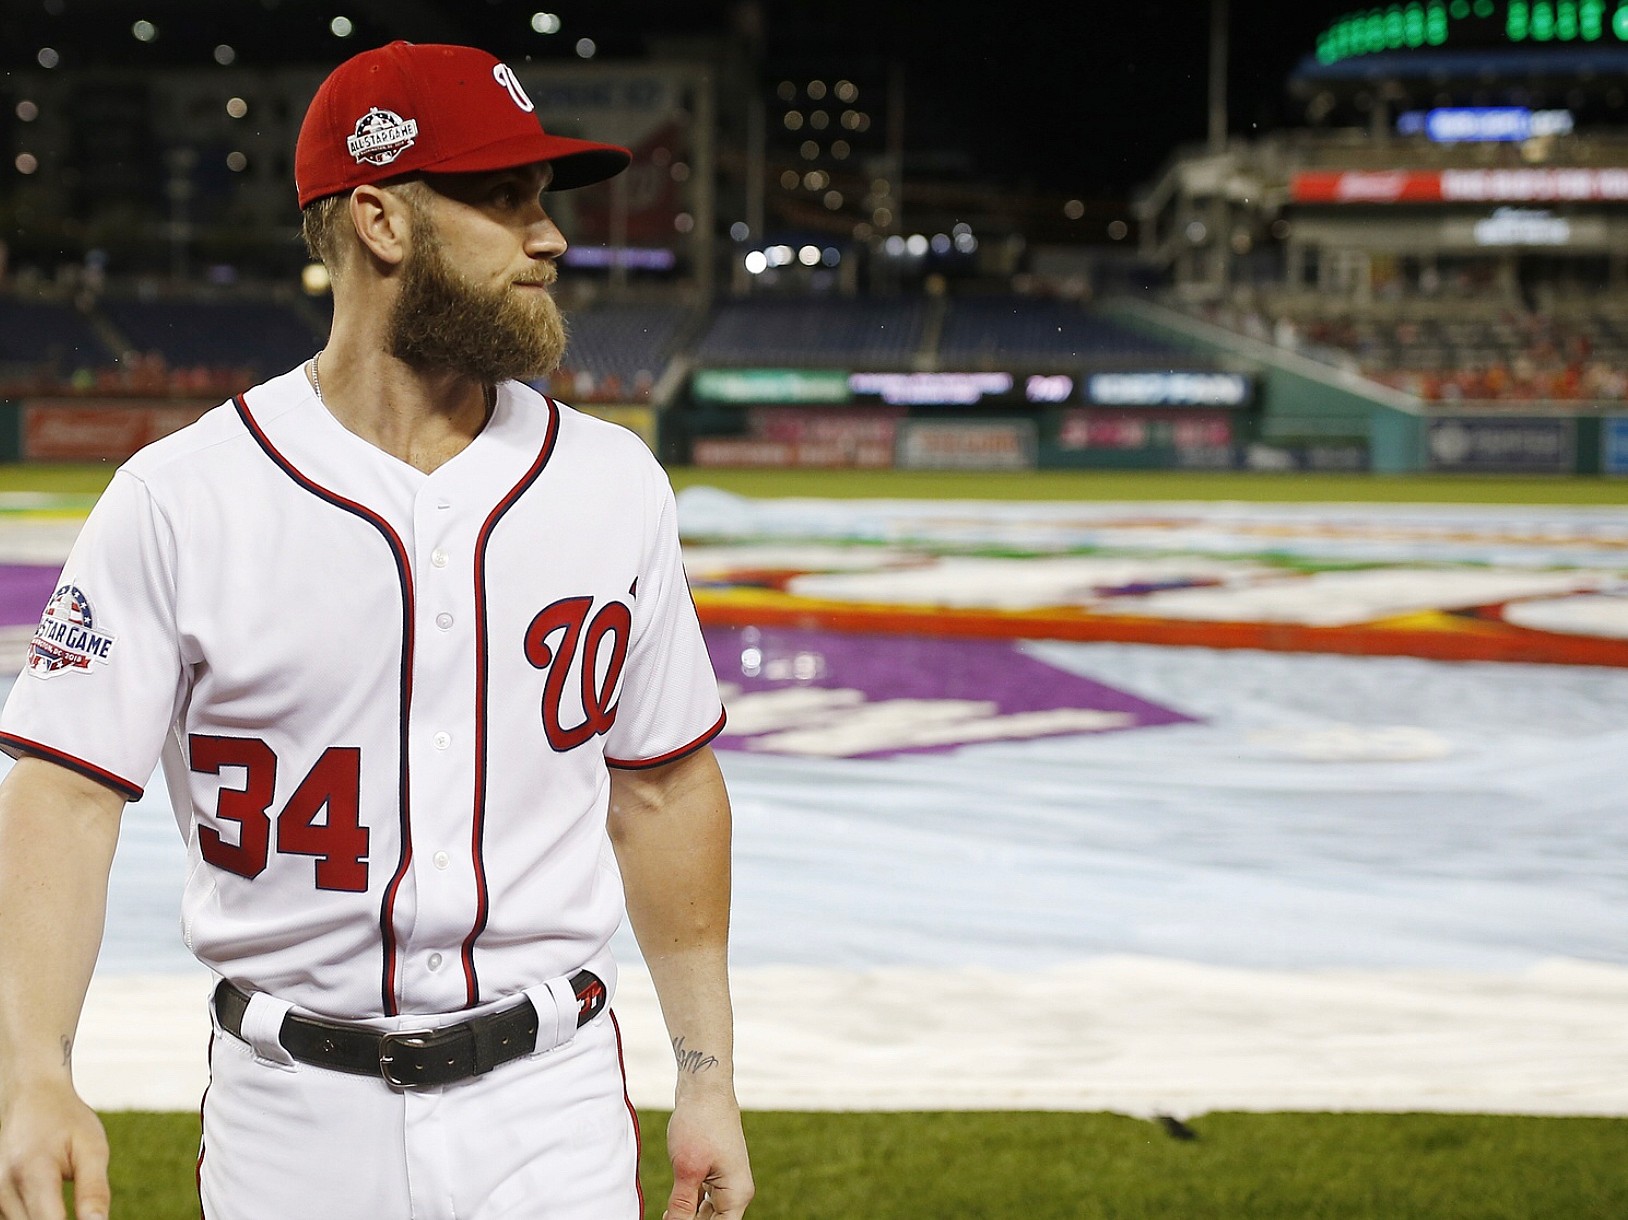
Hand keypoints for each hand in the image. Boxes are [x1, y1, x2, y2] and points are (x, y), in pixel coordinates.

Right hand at [0, 1080, 109, 1219]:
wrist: (30, 1094)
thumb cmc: (67, 1120)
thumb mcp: (91, 1148)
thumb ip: (94, 1190)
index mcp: (32, 1173)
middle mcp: (3, 1187)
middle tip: (83, 1212)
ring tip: (62, 1201)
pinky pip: (12, 1219)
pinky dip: (33, 1216)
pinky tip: (49, 1204)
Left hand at [661, 1091, 752, 1219]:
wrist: (704, 1088)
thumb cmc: (700, 1124)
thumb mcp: (686, 1171)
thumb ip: (681, 1207)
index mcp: (736, 1195)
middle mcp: (735, 1191)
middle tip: (665, 1217)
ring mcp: (724, 1180)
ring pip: (705, 1214)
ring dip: (686, 1217)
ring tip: (665, 1216)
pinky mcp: (713, 1171)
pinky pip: (701, 1198)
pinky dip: (686, 1205)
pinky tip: (669, 1210)